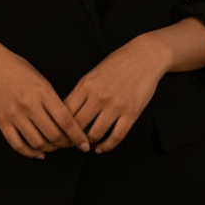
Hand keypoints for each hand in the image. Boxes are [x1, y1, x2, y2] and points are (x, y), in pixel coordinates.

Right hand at [0, 41, 91, 159]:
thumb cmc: (17, 68)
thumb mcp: (41, 79)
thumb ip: (52, 100)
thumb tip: (65, 124)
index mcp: (42, 91)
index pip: (66, 120)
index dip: (77, 136)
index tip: (83, 143)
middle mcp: (29, 104)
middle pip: (54, 135)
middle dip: (65, 144)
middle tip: (68, 143)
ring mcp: (14, 114)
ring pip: (38, 143)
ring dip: (49, 149)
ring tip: (53, 146)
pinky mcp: (2, 121)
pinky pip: (18, 145)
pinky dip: (31, 153)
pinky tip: (37, 152)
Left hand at [63, 35, 167, 153]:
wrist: (144, 56)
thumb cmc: (118, 62)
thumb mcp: (94, 73)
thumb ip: (82, 91)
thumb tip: (69, 110)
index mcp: (86, 84)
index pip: (66, 111)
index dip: (60, 125)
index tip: (60, 132)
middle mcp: (98, 96)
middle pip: (78, 125)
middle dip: (72, 137)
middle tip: (71, 142)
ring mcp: (115, 106)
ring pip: (95, 134)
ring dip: (89, 142)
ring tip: (87, 144)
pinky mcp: (131, 113)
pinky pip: (116, 137)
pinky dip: (106, 146)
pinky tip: (102, 148)